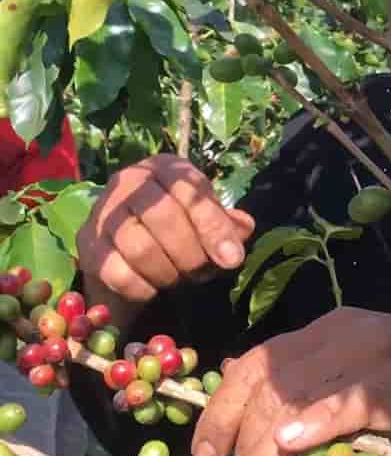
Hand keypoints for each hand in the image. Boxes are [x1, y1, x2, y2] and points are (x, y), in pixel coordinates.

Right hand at [77, 155, 255, 321]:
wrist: (127, 246)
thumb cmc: (179, 225)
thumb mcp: (207, 218)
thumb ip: (227, 224)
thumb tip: (240, 233)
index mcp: (166, 168)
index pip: (189, 190)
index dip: (213, 227)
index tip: (232, 259)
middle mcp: (129, 182)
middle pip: (162, 216)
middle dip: (191, 254)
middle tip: (201, 272)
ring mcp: (103, 214)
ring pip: (139, 247)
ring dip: (169, 272)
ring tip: (179, 278)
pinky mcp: (87, 246)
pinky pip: (117, 273)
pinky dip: (143, 287)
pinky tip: (154, 288)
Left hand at [190, 307, 390, 455]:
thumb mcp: (364, 377)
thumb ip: (319, 389)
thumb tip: (260, 418)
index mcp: (330, 330)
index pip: (258, 362)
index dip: (221, 408)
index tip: (207, 453)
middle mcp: (343, 333)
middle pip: (268, 384)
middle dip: (235, 440)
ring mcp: (371, 355)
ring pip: (296, 398)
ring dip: (262, 452)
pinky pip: (348, 401)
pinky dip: (315, 421)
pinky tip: (290, 445)